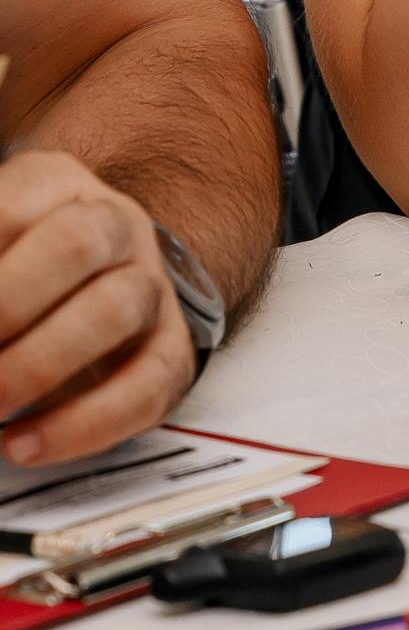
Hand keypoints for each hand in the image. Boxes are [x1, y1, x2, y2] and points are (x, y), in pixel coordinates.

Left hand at [0, 153, 196, 465]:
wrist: (103, 276)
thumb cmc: (25, 261)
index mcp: (59, 186)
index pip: (13, 205)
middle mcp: (116, 227)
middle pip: (75, 245)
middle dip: (7, 303)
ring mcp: (150, 287)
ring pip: (116, 310)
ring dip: (40, 363)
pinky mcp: (172, 352)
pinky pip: (146, 386)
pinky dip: (83, 424)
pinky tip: (23, 444)